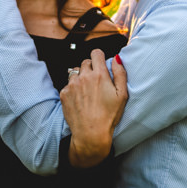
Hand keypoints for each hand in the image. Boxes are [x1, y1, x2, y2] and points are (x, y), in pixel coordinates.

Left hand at [60, 49, 127, 167]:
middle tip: (96, 83)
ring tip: (87, 91)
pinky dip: (73, 88)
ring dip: (80, 77)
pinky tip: (80, 100)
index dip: (99, 57)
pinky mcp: (64, 93)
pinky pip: (68, 84)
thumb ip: (120, 73)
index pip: (96, 53)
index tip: (101, 64)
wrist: (90, 134)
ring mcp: (72, 85)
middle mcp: (84, 77)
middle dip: (91, 68)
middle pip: (85, 62)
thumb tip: (117, 58)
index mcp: (99, 75)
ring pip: (75, 72)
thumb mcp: (122, 95)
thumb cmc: (109, 115)